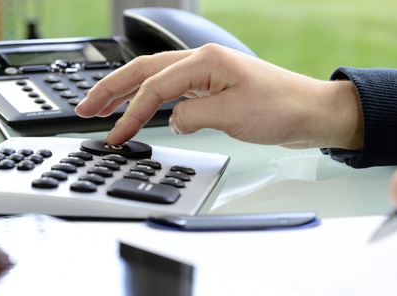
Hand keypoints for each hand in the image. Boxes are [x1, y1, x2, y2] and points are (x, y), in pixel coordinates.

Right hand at [75, 44, 363, 149]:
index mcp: (205, 61)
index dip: (129, 112)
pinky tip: (143, 112)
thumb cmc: (282, 107)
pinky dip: (153, 102)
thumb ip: (192, 116)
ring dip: (128, 94)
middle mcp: (203, 63)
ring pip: (157, 80)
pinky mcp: (216, 91)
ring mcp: (209, 76)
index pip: (154, 86)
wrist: (311, 113)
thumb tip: (170, 120)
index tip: (115, 134)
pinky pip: (174, 93)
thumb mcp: (232, 115)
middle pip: (145, 72)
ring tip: (102, 108)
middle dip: (112, 89)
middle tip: (85, 108)